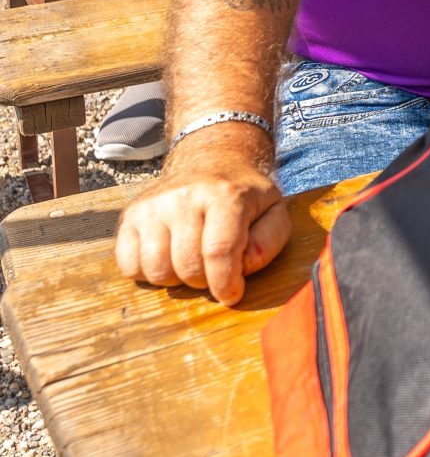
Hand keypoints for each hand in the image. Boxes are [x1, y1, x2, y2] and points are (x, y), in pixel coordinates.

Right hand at [115, 130, 290, 307]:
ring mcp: (153, 205)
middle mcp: (184, 196)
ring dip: (176, 280)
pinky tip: (167, 259)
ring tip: (191, 264)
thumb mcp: (274, 210)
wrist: (208, 162)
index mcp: (225, 194)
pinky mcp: (130, 215)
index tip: (231, 294)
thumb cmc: (243, 195)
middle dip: (204, 282)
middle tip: (213, 272)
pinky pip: (129, 265)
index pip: (219, 251)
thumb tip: (243, 268)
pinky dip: (148, 274)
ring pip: (157, 269)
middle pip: (188, 266)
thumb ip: (269, 240)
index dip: (225, 283)